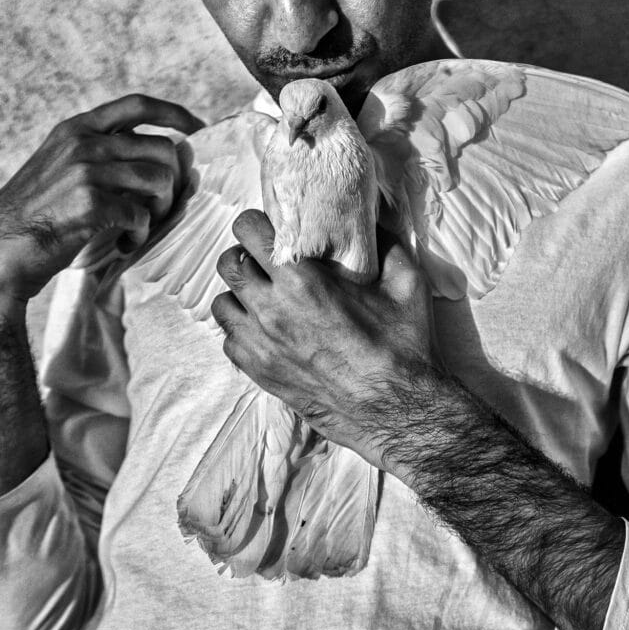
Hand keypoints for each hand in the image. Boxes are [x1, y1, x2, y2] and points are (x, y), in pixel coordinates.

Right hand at [0, 94, 203, 317]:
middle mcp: (83, 142)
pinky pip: (142, 214)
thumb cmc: (38, 214)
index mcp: (77, 128)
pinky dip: (139, 234)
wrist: (1, 248)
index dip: (175, 114)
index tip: (198, 129)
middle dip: (173, 181)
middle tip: (159, 208)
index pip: (138, 105)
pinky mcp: (90, 203)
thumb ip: (104, 153)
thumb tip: (169, 154)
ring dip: (160, 210)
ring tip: (139, 227)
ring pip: (160, 180)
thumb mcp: (63, 166)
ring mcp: (86, 170)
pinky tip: (124, 243)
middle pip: (163, 148)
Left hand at [211, 209, 439, 470]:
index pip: (248, 230)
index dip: (259, 224)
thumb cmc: (404, 347)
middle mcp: (272, 310)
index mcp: (302, 280)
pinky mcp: (259, 372)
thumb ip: (386, 242)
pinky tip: (267, 329)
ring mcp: (260, 344)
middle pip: (228, 263)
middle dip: (245, 255)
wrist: (396, 411)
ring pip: (222, 302)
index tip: (274, 229)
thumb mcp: (407, 282)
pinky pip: (229, 339)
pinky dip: (242, 329)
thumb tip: (372, 217)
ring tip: (265, 295)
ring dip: (240, 293)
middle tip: (268, 260)